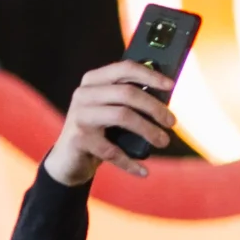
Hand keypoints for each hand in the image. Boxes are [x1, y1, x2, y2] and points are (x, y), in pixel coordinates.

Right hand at [44, 61, 177, 185]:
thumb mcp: (111, 111)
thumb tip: (164, 98)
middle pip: (127, 93)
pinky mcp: (78, 139)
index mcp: (93, 80)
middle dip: (154, 107)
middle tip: (171, 122)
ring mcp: (80, 115)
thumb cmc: (98, 132)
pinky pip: (112, 150)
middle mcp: (84, 94)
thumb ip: (128, 101)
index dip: (150, 75)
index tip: (171, 85)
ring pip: (122, 116)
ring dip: (148, 130)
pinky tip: (143, 171)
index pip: (124, 68)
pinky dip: (130, 162)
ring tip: (163, 141)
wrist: (68, 160)